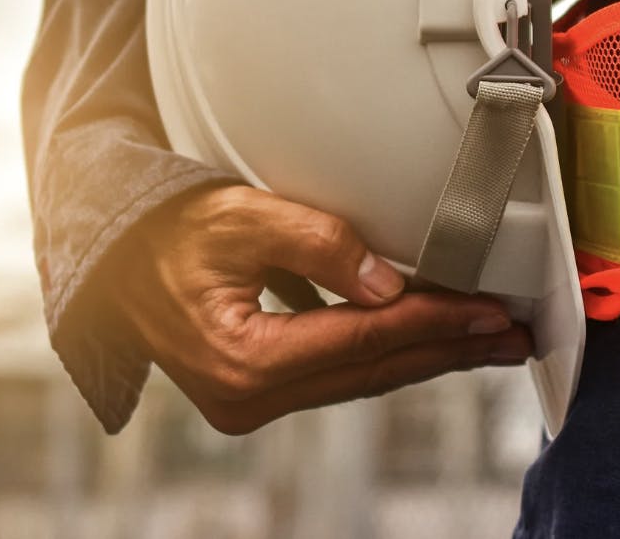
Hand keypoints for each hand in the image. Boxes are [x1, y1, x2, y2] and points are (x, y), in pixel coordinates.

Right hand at [103, 184, 532, 433]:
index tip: (490, 311)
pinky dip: (381, 355)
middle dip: (446, 350)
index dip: (434, 323)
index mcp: (244, 359)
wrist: (108, 258)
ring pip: (357, 379)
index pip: (363, 340)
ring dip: (422, 357)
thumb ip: (317, 243)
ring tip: (483, 341)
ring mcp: (247, 403)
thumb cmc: (165, 230)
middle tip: (511, 336)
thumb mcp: (239, 216)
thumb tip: (387, 284)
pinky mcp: (250, 393)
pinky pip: (333, 376)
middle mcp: (247, 397)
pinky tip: (421, 342)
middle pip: (370, 372)